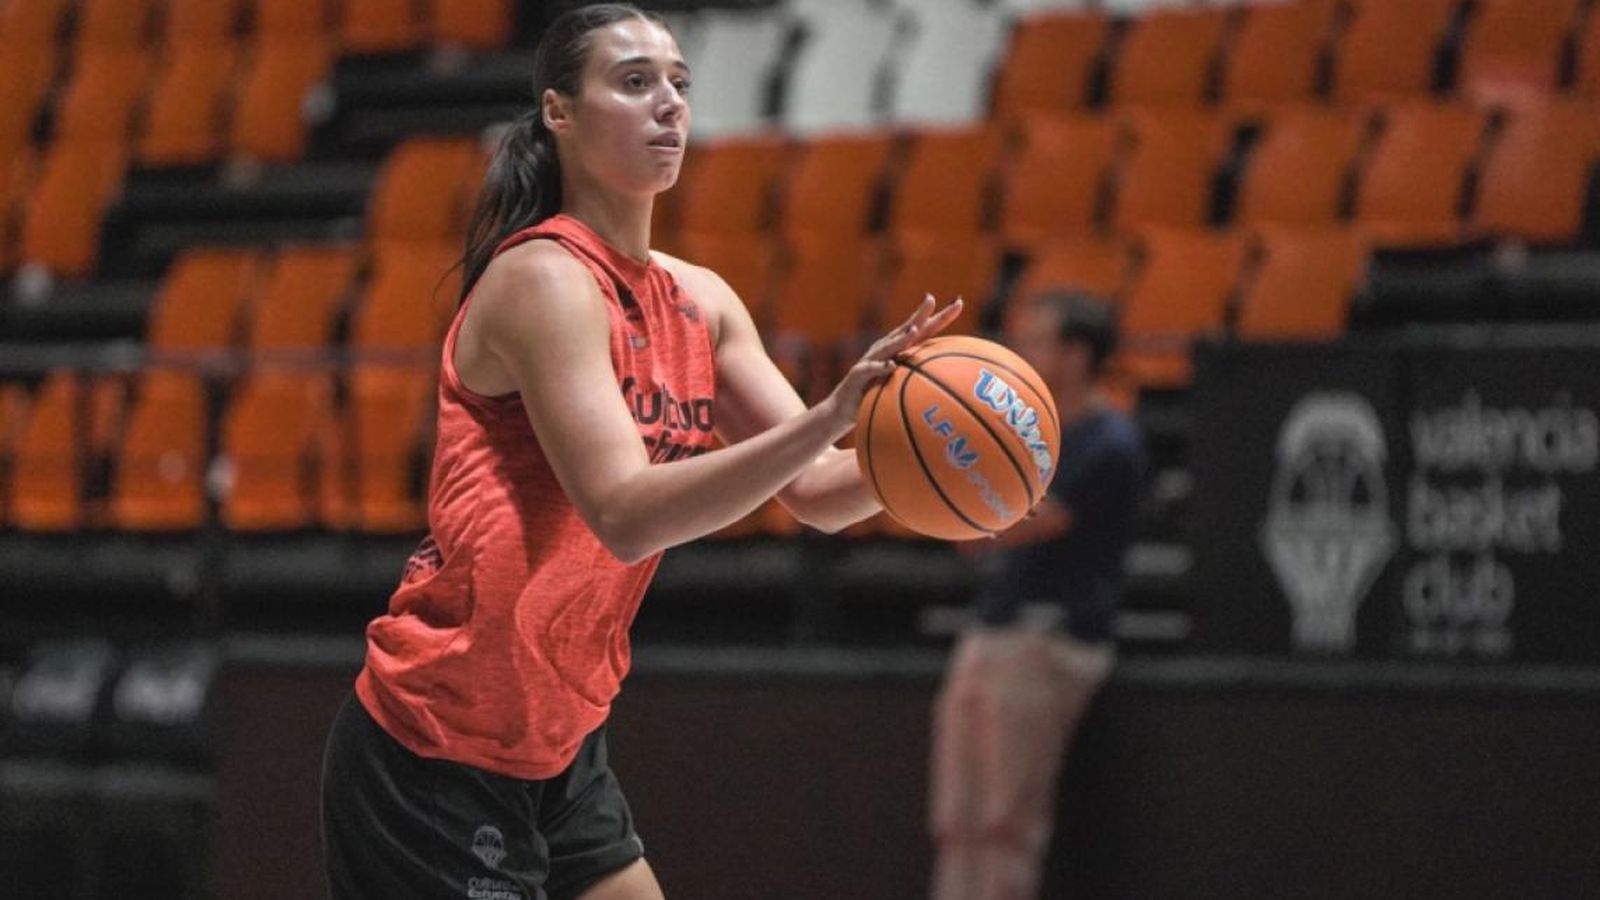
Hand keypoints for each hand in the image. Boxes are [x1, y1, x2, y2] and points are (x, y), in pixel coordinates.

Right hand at [821, 294, 963, 430]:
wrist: (844, 408)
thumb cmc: (876, 396)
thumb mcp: (902, 387)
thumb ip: (921, 380)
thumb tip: (954, 384)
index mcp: (900, 351)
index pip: (924, 331)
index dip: (940, 317)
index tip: (959, 303)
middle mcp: (886, 350)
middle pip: (907, 329)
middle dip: (919, 314)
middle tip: (931, 300)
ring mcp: (871, 360)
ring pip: (888, 346)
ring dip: (901, 339)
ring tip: (914, 330)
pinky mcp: (858, 374)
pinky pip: (870, 370)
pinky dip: (880, 368)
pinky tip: (891, 366)